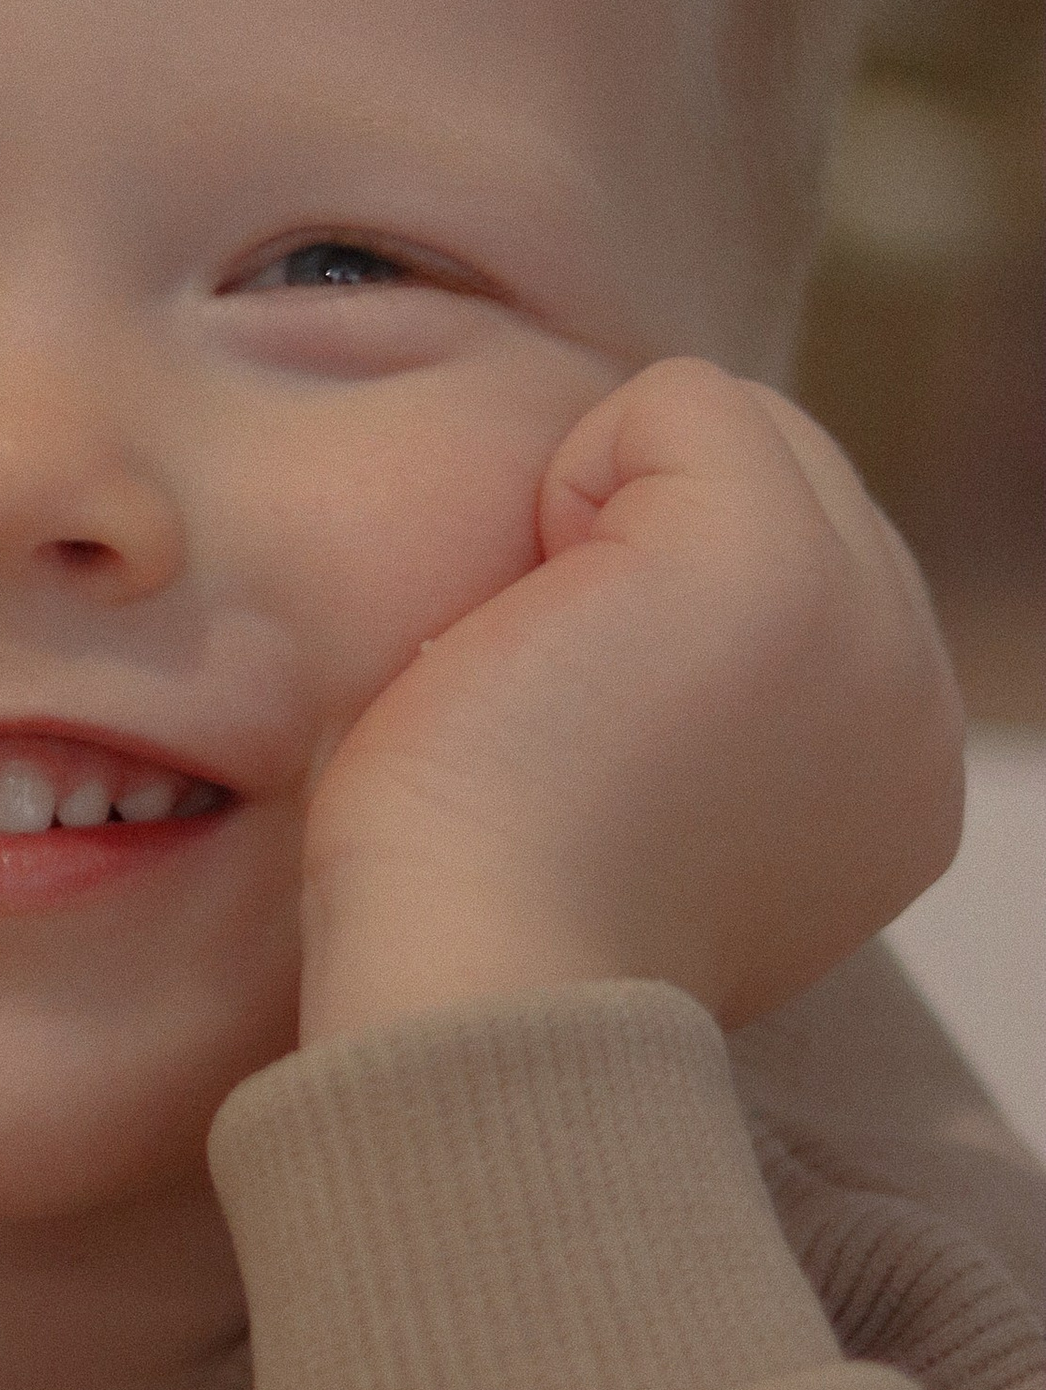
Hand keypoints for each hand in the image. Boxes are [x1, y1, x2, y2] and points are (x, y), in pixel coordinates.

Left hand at [300, 358, 963, 1042]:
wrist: (476, 990)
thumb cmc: (483, 917)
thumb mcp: (640, 808)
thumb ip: (698, 710)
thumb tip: (632, 605)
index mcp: (888, 778)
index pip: (800, 566)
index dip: (654, 592)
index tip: (589, 737)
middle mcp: (914, 700)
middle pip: (784, 477)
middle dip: (647, 537)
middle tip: (562, 697)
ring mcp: (871, 622)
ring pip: (735, 432)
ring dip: (610, 514)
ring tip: (563, 665)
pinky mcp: (777, 560)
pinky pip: (681, 399)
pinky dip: (577, 476)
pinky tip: (547, 617)